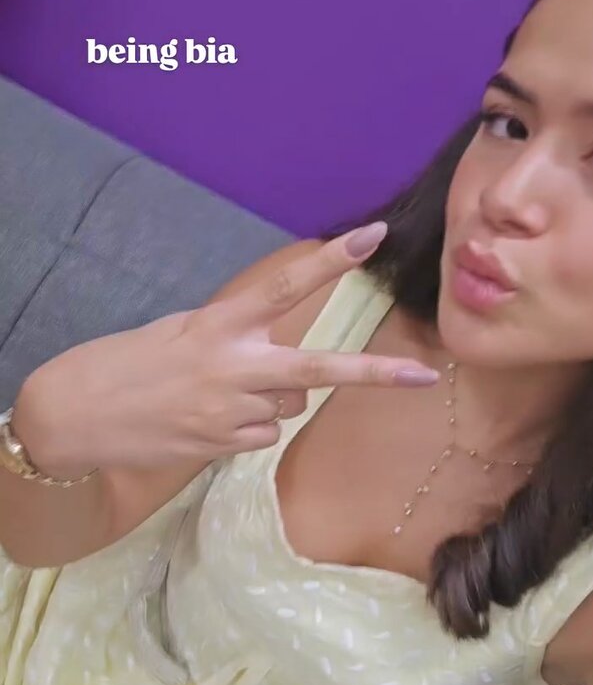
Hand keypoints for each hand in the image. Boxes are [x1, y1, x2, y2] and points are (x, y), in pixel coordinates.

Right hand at [14, 221, 438, 476]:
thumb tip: (285, 362)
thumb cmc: (127, 363)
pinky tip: (208, 420)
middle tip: (423, 376)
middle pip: (317, 369)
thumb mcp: (179, 331)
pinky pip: (265, 433)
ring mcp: (230, 412)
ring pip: (290, 403)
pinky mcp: (224, 447)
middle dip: (374, 374)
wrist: (76, 416)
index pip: (282, 286)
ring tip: (216, 395)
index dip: (330, 263)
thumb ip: (235, 339)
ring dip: (272, 397)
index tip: (372, 237)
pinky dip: (249, 426)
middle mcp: (232, 367)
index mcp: (218, 324)